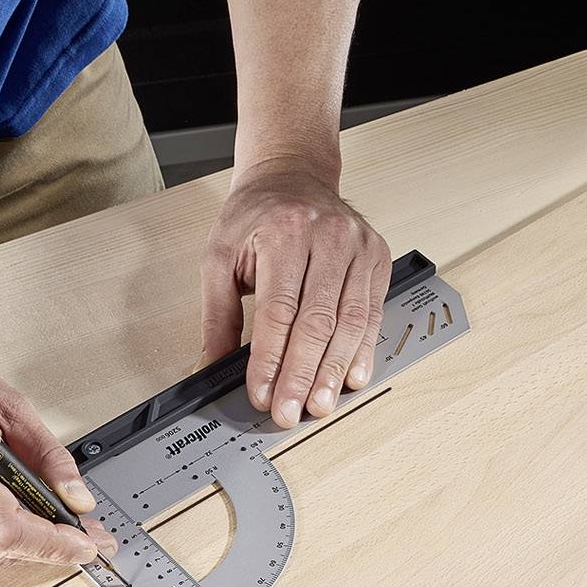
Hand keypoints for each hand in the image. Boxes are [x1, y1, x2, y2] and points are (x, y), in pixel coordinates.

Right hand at [0, 339, 115, 569]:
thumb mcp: (6, 403)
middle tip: (82, 536)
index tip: (86, 546)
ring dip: (22, 541)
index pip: (6, 529)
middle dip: (48, 545)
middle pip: (0, 547)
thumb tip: (78, 498)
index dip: (52, 545)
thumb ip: (47, 454)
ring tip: (47, 519)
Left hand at [201, 156, 392, 427]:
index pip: (278, 311)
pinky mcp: (377, 257)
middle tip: (292, 411)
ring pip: (350, 321)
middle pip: (317, 321)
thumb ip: (217, 316)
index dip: (271, 359)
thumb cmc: (255, 215)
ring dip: (334, 370)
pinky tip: (351, 377)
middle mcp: (327, 236)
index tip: (263, 394)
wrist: (293, 175)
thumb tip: (209, 367)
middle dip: (303, 374)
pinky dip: (362, 350)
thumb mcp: (219, 256)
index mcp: (283, 232)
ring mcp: (358, 247)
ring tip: (320, 404)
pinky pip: (372, 312)